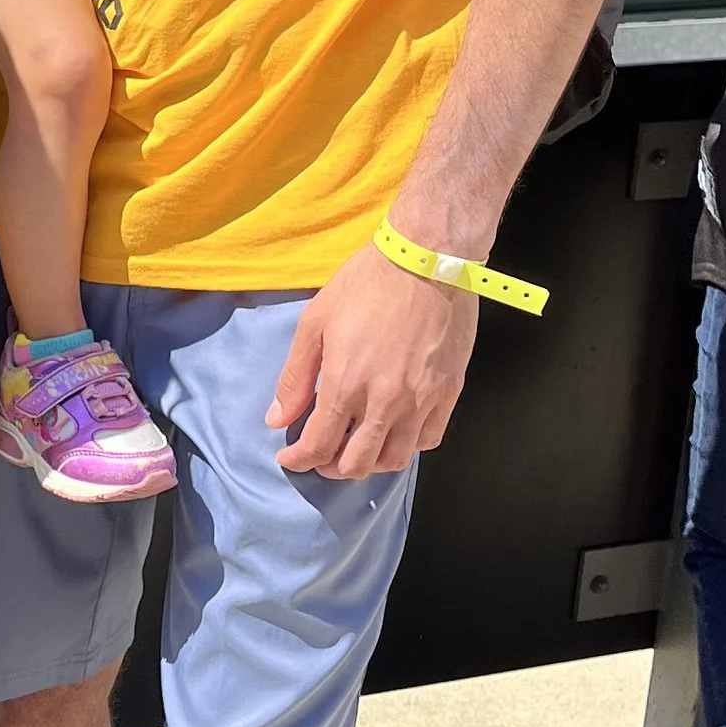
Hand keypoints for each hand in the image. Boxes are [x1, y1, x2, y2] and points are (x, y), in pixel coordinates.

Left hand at [265, 246, 479, 479]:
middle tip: (320, 456)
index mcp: (346, 383)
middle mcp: (385, 401)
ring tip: (355, 450)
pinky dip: (405, 446)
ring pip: (393, 459)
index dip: (298, 459)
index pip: (318, 446)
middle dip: (330, 467)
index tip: (289, 457)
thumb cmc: (366, 283)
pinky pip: (427, 439)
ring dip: (369, 464)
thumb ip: (295, 377)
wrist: (427, 259)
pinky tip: (392, 433)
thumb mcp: (315, 321)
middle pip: (356, 464)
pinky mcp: (449, 392)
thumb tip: (276, 419)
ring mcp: (421, 400)